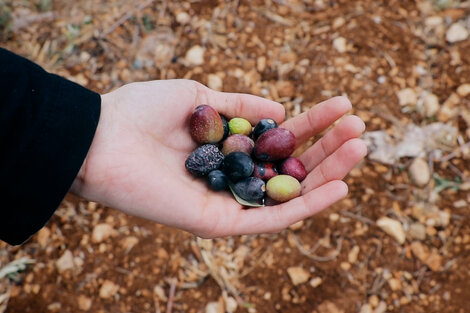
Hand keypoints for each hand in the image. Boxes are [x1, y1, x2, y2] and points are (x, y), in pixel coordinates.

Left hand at [71, 80, 366, 237]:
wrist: (102, 138)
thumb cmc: (142, 112)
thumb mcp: (199, 98)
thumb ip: (241, 105)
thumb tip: (282, 108)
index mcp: (228, 149)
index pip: (280, 140)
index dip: (313, 123)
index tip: (343, 106)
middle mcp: (232, 177)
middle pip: (290, 169)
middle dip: (327, 149)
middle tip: (360, 130)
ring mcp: (228, 202)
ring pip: (289, 196)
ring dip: (327, 175)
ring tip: (359, 150)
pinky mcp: (220, 223)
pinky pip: (270, 219)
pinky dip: (305, 207)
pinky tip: (338, 187)